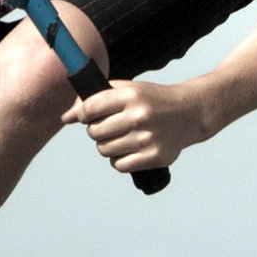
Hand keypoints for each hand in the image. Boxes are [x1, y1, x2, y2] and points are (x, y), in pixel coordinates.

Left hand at [63, 76, 212, 172]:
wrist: (190, 113)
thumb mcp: (128, 91)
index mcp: (132, 95)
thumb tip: (66, 118)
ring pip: (104, 150)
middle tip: (113, 127)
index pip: (89, 109)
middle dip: (98, 131)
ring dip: (109, 146)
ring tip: (124, 138)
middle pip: (94, 133)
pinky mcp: (154, 156)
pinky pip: (119, 165)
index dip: (85, 115)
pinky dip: (121, 160)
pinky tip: (131, 149)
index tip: (92, 116)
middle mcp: (139, 116)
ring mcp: (147, 138)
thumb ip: (95, 100)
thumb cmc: (154, 100)